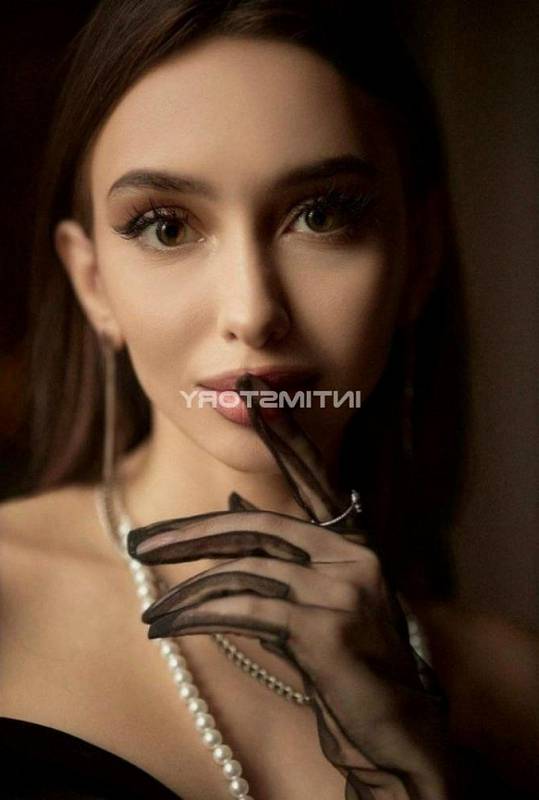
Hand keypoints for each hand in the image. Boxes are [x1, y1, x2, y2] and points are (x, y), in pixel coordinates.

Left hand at [127, 374, 453, 799]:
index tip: (257, 393)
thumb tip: (231, 505)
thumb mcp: (318, 602)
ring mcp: (343, 589)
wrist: (398, 728)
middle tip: (141, 543)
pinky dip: (201, 616)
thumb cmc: (354, 663)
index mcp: (351, 544)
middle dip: (192, 536)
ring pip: (244, 570)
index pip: (311, 476)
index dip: (283, 435)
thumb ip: (279, 555)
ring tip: (153, 613)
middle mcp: (352, 556)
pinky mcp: (326, 627)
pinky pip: (247, 609)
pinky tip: (169, 626)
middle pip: (258, 526)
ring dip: (188, 593)